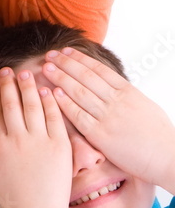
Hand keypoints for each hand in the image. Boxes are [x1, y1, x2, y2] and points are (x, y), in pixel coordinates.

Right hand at [0, 68, 71, 207]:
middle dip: (7, 86)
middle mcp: (17, 140)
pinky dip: (50, 103)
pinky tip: (46, 90)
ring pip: (32, 107)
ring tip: (24, 74)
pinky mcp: (59, 146)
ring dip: (27, 88)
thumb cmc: (12, 199)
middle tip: (6, 71)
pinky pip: (54, 119)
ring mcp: (39, 141)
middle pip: (11, 105)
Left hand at [43, 48, 174, 187]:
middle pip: (86, 77)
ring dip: (61, 78)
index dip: (80, 59)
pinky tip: (52, 93)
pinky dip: (65, 103)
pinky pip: (78, 116)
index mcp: (129, 92)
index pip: (100, 70)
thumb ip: (125, 96)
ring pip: (80, 92)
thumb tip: (112, 88)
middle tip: (49, 55)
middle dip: (66, 64)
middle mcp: (117, 101)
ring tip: (46, 68)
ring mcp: (108, 117)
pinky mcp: (101, 135)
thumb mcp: (144, 106)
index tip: (66, 51)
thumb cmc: (158, 135)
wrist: (168, 156)